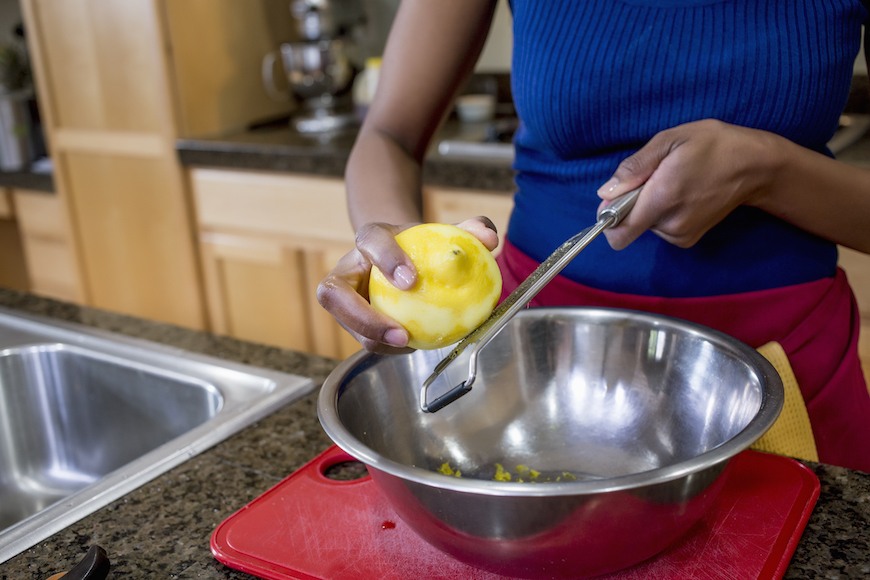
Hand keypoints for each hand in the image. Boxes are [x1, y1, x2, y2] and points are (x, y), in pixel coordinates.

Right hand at [316, 217, 498, 353]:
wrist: (404, 258)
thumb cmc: (425, 246)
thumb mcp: (448, 233)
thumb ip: (471, 231)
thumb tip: (489, 240)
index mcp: (370, 240)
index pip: (370, 241)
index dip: (385, 258)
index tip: (411, 280)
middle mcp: (347, 269)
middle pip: (332, 293)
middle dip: (361, 317)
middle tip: (401, 333)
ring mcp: (345, 300)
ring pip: (347, 324)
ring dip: (375, 339)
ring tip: (409, 345)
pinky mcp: (353, 322)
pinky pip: (366, 338)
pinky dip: (388, 347)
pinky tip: (417, 346)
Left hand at [597, 119, 780, 248]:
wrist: (755, 166)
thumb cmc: (713, 145)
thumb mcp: (670, 140)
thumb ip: (635, 167)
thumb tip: (606, 192)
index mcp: (662, 199)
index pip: (618, 233)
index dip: (608, 217)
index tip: (618, 196)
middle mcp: (670, 225)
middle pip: (629, 226)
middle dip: (632, 203)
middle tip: (655, 178)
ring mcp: (681, 235)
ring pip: (644, 226)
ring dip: (649, 206)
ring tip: (673, 182)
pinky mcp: (688, 239)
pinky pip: (659, 228)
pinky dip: (662, 212)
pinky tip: (681, 193)